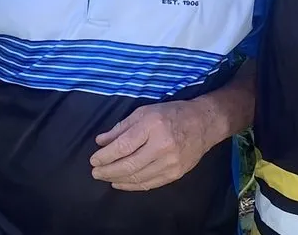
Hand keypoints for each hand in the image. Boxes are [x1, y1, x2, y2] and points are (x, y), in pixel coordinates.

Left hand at [89, 101, 217, 190]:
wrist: (204, 124)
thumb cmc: (171, 114)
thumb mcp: (144, 112)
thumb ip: (121, 127)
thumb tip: (100, 141)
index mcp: (152, 125)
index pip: (123, 146)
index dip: (105, 156)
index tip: (93, 160)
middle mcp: (162, 145)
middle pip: (129, 164)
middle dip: (108, 170)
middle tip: (95, 172)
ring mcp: (170, 162)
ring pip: (138, 177)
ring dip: (117, 179)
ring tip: (105, 177)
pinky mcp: (176, 174)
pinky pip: (149, 184)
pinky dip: (132, 185)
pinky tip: (120, 183)